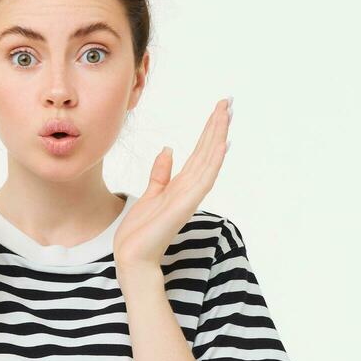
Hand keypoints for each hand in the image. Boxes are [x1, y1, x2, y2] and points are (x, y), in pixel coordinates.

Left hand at [112, 97, 231, 269]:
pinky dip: (214, 161)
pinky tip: (222, 144)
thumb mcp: (149, 194)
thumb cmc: (140, 232)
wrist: (132, 257)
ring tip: (227, 114)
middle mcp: (189, 189)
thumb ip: (161, 174)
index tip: (218, 110)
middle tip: (229, 102)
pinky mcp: (185, 205)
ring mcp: (189, 197)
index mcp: (181, 186)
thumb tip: (168, 149)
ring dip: (218, 136)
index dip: (208, 131)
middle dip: (217, 126)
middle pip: (207, 152)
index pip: (199, 153)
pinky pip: (204, 179)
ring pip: (208, 160)